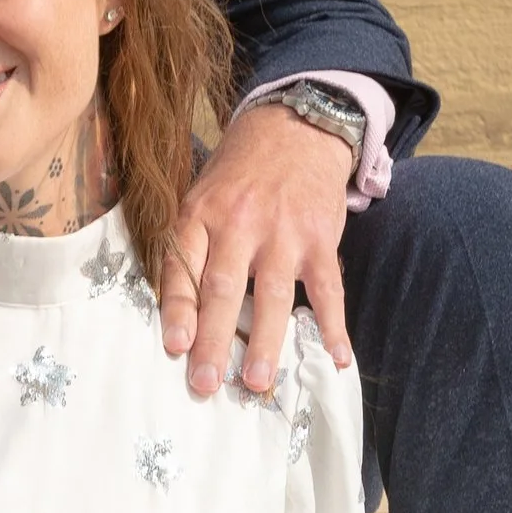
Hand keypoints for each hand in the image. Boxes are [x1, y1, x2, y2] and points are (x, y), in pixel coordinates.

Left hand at [159, 100, 352, 402]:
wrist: (295, 129)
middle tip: (207, 383)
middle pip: (223, 288)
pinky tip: (336, 357)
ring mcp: (283, 232)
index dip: (178, 310)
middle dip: (214, 340)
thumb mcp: (200, 197)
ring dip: (265, 342)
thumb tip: (177, 316)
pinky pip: (328, 288)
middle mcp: (239, 223)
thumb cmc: (237, 176)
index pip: (184, 268)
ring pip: (272, 295)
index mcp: (200, 215)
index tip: (176, 347)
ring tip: (258, 383)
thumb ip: (189, 248)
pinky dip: (333, 325)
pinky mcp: (319, 239)